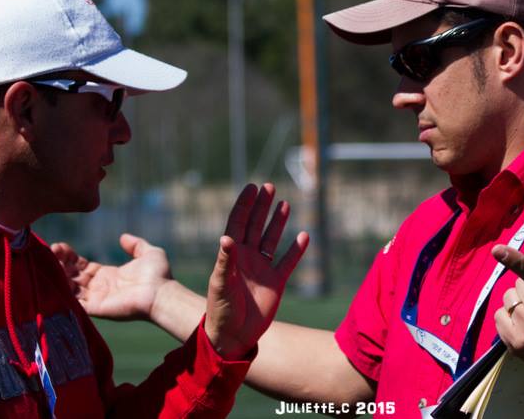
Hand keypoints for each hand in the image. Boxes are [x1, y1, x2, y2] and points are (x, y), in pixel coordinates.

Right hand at [51, 234, 171, 320]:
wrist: (161, 292)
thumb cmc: (158, 275)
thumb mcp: (148, 253)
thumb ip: (135, 244)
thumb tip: (123, 237)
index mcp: (108, 275)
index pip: (82, 266)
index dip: (69, 257)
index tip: (59, 247)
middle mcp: (99, 287)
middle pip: (72, 275)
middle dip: (60, 263)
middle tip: (51, 251)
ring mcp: (97, 298)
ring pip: (70, 287)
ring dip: (59, 276)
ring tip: (49, 261)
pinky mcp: (96, 308)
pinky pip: (75, 302)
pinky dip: (63, 293)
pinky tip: (55, 278)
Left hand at [204, 183, 309, 359]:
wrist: (234, 336)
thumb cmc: (221, 310)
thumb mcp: (220, 284)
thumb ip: (225, 261)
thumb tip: (227, 237)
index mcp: (231, 255)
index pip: (238, 223)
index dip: (244, 205)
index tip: (252, 187)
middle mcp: (247, 258)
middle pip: (255, 226)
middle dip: (261, 206)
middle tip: (268, 187)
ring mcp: (262, 269)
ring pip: (271, 239)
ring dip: (277, 222)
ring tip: (284, 204)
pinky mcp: (276, 282)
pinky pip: (288, 262)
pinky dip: (296, 250)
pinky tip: (303, 235)